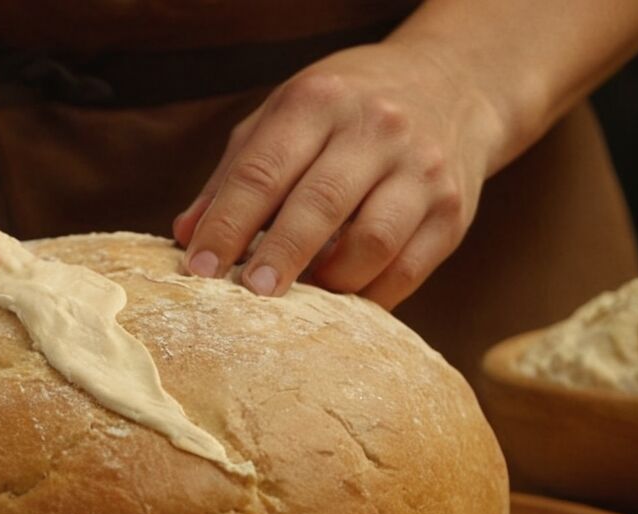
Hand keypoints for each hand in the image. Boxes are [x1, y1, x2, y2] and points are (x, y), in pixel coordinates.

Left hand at [173, 41, 505, 308]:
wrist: (452, 85)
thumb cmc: (345, 113)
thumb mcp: (285, 119)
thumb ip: (234, 175)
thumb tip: (185, 235)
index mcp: (320, 103)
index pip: (263, 171)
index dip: (227, 225)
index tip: (199, 269)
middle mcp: (375, 129)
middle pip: (318, 206)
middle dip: (278, 257)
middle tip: (249, 295)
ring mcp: (421, 170)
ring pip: (372, 243)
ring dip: (330, 282)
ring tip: (302, 299)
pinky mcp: (452, 212)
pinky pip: (407, 269)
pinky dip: (370, 297)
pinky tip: (342, 305)